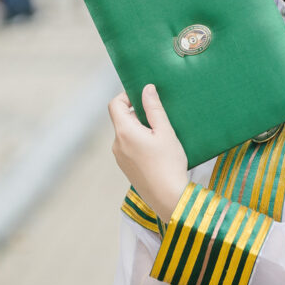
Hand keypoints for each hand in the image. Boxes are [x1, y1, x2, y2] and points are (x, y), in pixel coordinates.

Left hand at [108, 85, 188, 219]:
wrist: (168, 196)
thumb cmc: (169, 163)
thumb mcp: (166, 132)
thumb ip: (154, 108)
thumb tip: (146, 88)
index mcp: (125, 131)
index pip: (115, 104)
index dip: (126, 96)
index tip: (144, 97)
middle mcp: (116, 143)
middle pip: (122, 119)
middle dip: (138, 114)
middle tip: (160, 118)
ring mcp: (119, 157)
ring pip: (126, 134)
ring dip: (140, 129)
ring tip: (161, 136)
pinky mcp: (125, 167)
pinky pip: (128, 147)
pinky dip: (139, 142)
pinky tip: (157, 151)